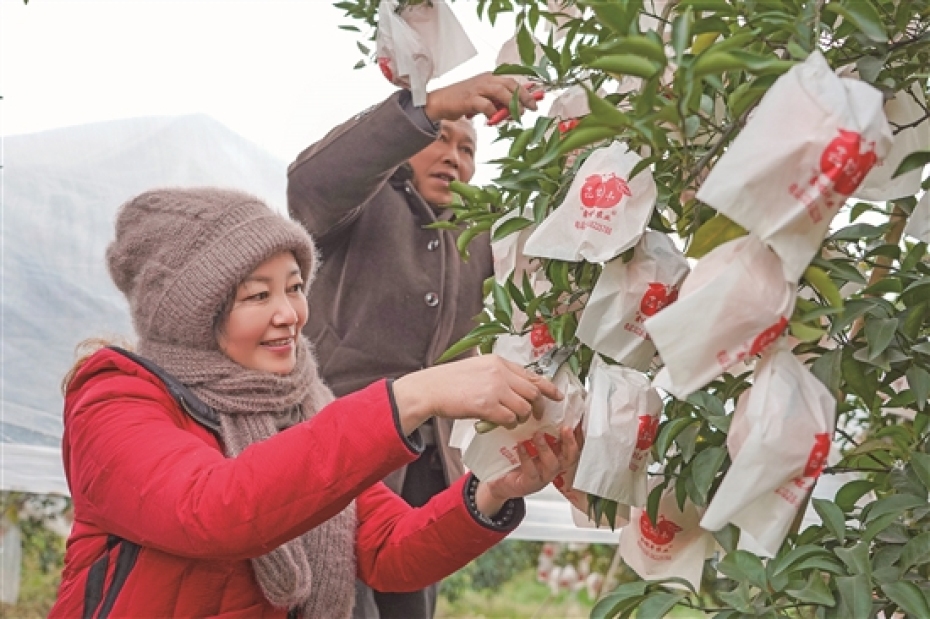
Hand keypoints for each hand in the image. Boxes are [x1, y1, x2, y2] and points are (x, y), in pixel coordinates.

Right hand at [392, 354, 562, 435]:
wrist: (430, 389)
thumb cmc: (450, 381)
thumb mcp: (478, 367)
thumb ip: (497, 374)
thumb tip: (515, 386)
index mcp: (498, 362)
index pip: (532, 374)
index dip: (548, 387)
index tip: (557, 395)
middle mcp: (499, 373)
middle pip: (532, 392)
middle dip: (537, 406)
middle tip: (534, 415)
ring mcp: (494, 389)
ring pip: (523, 407)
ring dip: (520, 417)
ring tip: (510, 419)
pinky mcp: (486, 405)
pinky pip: (509, 418)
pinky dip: (508, 423)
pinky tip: (500, 423)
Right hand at [422, 72, 539, 123]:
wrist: (440, 101)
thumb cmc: (463, 100)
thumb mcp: (483, 99)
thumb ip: (498, 102)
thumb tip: (515, 111)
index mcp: (490, 77)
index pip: (512, 81)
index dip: (525, 91)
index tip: (536, 101)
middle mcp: (485, 79)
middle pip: (509, 84)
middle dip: (523, 96)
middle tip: (532, 108)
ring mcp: (477, 88)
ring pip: (500, 92)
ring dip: (512, 104)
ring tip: (518, 114)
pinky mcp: (469, 99)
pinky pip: (486, 105)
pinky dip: (493, 113)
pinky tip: (494, 120)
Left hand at [474, 424, 583, 517]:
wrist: (498, 479)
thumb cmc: (515, 458)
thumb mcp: (529, 440)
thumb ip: (539, 429)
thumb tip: (544, 406)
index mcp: (556, 455)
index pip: (573, 445)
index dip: (578, 434)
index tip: (577, 420)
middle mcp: (553, 466)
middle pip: (570, 456)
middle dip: (570, 442)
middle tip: (566, 428)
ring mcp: (543, 476)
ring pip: (552, 464)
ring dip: (546, 448)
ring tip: (538, 435)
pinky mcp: (529, 484)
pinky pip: (532, 472)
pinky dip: (527, 458)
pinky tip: (522, 446)